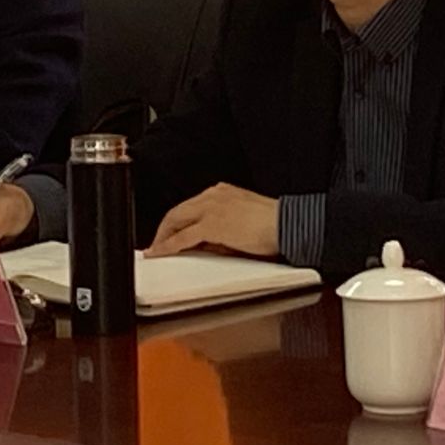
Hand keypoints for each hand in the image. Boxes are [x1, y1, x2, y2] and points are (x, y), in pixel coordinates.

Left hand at [146, 183, 280, 259]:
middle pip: (178, 210)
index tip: (170, 231)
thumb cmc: (274, 225)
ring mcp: (211, 208)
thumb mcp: (242, 221)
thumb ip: (220, 229)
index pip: (191, 206)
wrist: (287, 225)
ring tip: (156, 249)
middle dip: (164, 228)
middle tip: (156, 242)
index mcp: (222, 192)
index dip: (177, 220)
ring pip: (177, 219)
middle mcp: (213, 195)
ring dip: (163, 235)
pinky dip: (169, 245)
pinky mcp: (212, 224)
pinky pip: (184, 236)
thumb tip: (203, 243)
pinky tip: (162, 252)